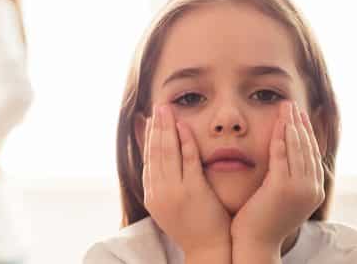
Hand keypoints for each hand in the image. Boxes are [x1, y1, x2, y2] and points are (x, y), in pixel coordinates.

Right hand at [144, 104, 231, 261]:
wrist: (208, 250)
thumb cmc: (194, 227)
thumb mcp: (171, 205)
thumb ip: (165, 183)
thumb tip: (160, 162)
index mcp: (151, 195)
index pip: (147, 159)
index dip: (148, 137)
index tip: (150, 119)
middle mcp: (159, 192)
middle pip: (155, 152)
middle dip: (156, 127)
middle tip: (158, 107)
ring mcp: (175, 192)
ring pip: (168, 153)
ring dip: (167, 128)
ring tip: (167, 110)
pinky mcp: (193, 191)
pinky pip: (188, 160)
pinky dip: (185, 141)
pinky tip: (184, 127)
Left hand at [231, 102, 324, 260]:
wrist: (255, 244)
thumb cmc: (262, 222)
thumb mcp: (281, 199)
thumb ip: (287, 180)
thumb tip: (286, 164)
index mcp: (314, 191)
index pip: (312, 155)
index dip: (307, 133)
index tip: (299, 116)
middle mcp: (312, 189)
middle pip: (307, 148)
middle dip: (300, 124)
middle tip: (292, 104)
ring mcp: (299, 188)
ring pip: (296, 148)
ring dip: (291, 124)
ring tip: (286, 107)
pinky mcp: (282, 187)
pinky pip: (281, 155)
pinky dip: (280, 136)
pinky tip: (278, 123)